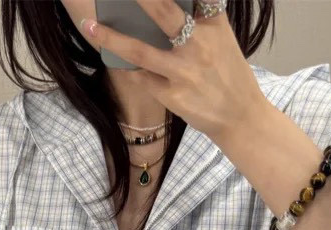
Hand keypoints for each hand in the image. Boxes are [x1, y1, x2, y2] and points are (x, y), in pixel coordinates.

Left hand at [80, 0, 266, 142]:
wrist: (240, 117)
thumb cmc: (228, 74)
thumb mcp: (222, 38)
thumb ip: (201, 18)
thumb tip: (167, 9)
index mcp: (212, 24)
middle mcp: (198, 44)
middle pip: (163, 11)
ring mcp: (183, 71)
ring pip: (139, 50)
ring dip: (111, 38)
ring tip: (90, 26)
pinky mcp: (172, 95)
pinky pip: (142, 77)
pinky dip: (127, 67)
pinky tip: (115, 59)